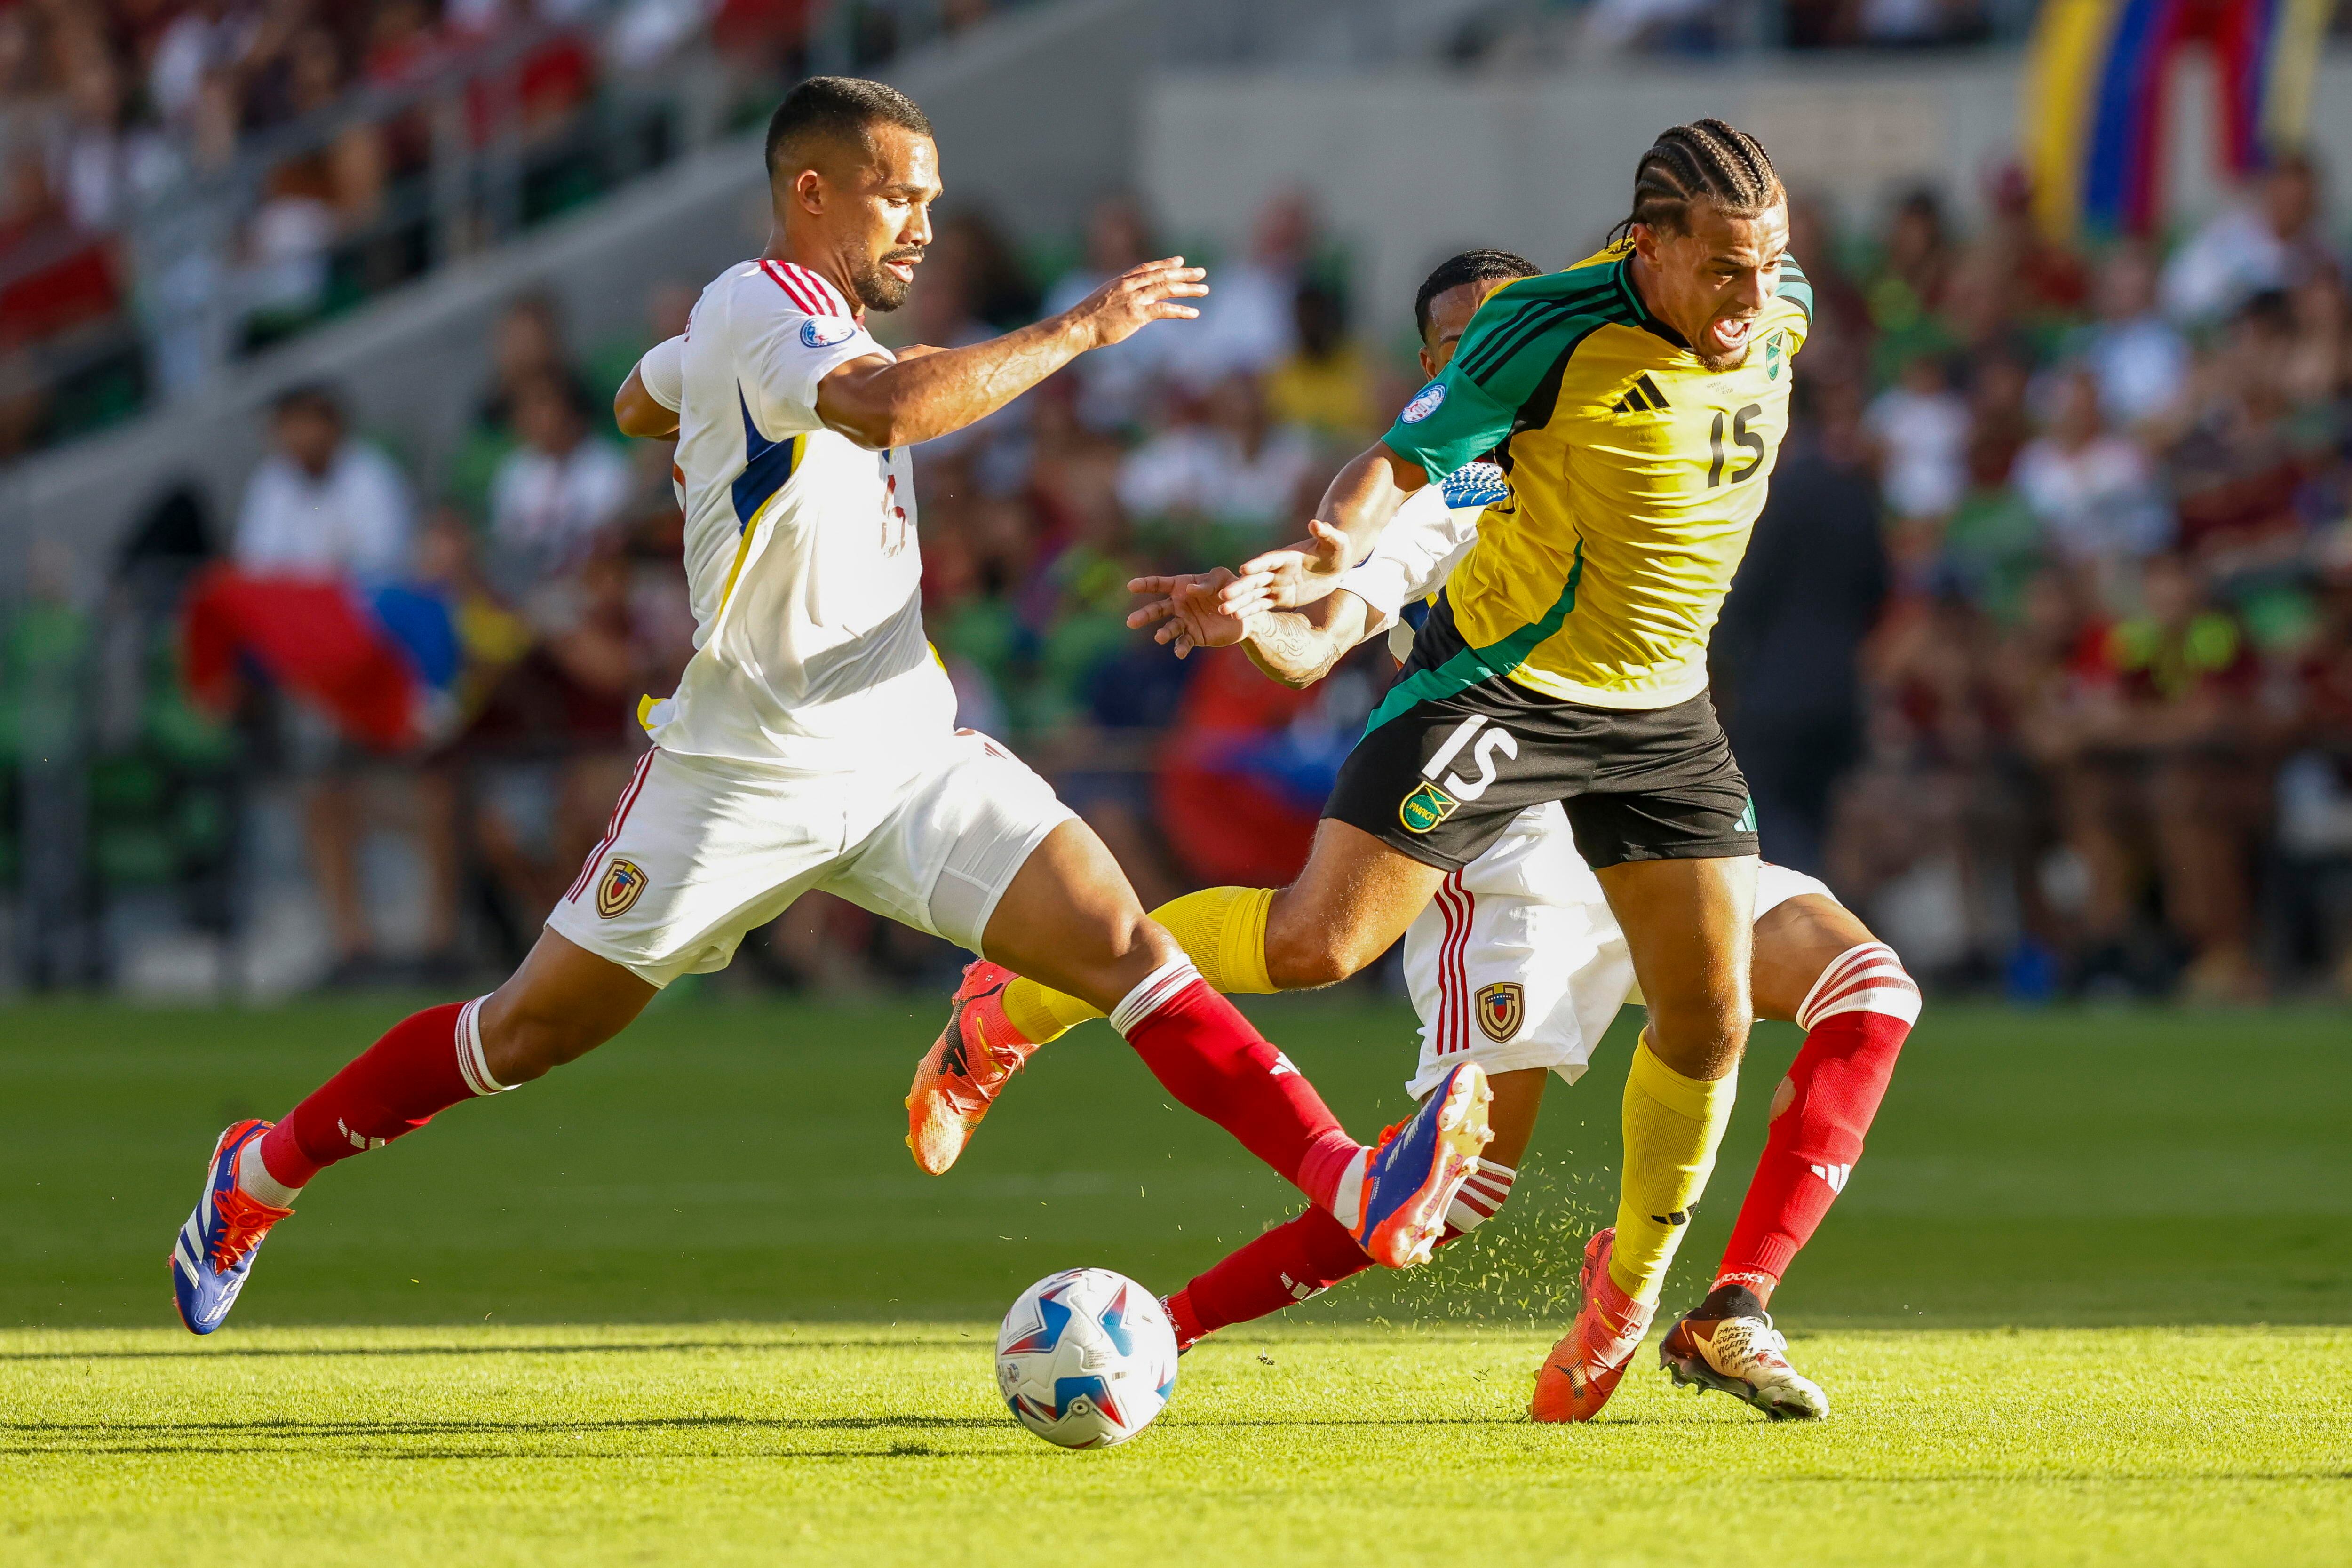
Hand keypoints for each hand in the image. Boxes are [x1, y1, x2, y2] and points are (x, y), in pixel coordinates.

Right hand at [1068, 258, 1208, 350]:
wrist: (1077, 326)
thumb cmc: (1086, 319)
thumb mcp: (1101, 301)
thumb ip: (1116, 298)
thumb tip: (1123, 303)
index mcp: (1121, 281)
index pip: (1147, 268)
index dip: (1165, 264)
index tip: (1179, 261)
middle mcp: (1130, 286)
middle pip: (1162, 275)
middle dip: (1184, 273)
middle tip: (1201, 273)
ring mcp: (1134, 299)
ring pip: (1167, 288)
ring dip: (1188, 289)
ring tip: (1204, 290)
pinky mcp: (1137, 314)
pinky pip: (1164, 310)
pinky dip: (1181, 310)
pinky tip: (1194, 313)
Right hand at [1128, 568, 1247, 658]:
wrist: (1245, 613)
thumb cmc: (1232, 589)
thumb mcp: (1222, 578)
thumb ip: (1207, 582)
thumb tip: (1189, 590)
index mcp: (1182, 586)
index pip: (1159, 584)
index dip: (1145, 584)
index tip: (1131, 586)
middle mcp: (1179, 604)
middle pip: (1157, 609)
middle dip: (1144, 615)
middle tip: (1131, 622)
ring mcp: (1185, 621)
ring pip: (1169, 628)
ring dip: (1163, 633)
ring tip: (1159, 637)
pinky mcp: (1195, 636)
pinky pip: (1184, 642)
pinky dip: (1180, 647)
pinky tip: (1179, 652)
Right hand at [1218, 518, 1350, 615]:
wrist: (1335, 566)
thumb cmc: (1337, 550)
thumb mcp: (1337, 542)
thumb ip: (1326, 533)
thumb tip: (1316, 523)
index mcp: (1287, 556)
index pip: (1269, 561)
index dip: (1257, 564)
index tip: (1243, 569)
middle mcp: (1277, 571)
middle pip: (1255, 579)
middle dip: (1240, 587)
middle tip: (1223, 595)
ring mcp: (1276, 585)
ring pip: (1254, 594)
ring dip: (1239, 602)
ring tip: (1222, 610)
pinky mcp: (1280, 598)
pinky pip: (1262, 605)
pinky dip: (1249, 611)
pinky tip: (1234, 617)